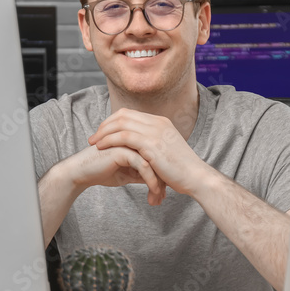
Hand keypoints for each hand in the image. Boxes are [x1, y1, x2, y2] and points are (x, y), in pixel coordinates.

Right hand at [65, 142, 166, 205]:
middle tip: (163, 198)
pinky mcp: (122, 150)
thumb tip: (159, 182)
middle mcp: (134, 139)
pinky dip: (150, 180)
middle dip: (163, 180)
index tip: (165, 193)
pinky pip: (143, 165)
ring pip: (152, 162)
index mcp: (136, 141)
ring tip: (159, 198)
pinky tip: (153, 191)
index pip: (157, 157)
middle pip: (158, 158)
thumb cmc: (101, 171)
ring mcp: (128, 143)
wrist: (80, 173)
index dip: (163, 175)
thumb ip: (141, 174)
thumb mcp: (127, 174)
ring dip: (158, 182)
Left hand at [87, 109, 212, 196]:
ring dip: (103, 133)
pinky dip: (109, 140)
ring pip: (121, 123)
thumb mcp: (167, 151)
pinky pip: (124, 136)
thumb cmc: (181, 170)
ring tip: (93, 143)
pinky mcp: (152, 144)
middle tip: (94, 137)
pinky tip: (102, 148)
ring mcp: (155, 132)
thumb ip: (153, 145)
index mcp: (161, 122)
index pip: (130, 114)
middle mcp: (158, 123)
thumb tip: (140, 150)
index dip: (112, 122)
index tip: (102, 133)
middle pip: (123, 115)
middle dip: (105, 125)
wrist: (196, 177)